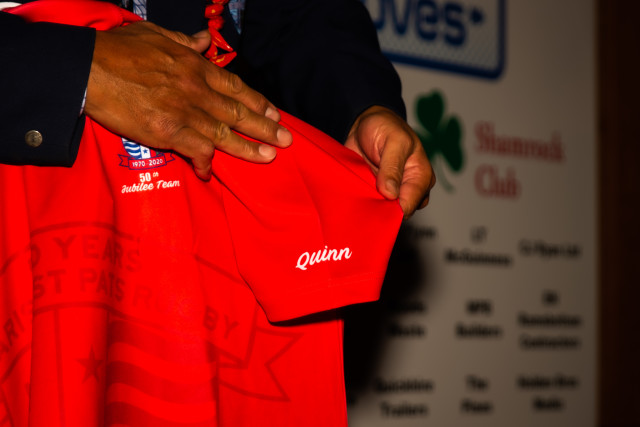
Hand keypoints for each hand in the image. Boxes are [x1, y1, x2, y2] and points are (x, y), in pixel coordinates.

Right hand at [85, 21, 291, 179]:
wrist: (88, 68)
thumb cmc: (118, 50)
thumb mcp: (156, 35)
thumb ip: (184, 42)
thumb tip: (204, 41)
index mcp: (195, 67)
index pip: (236, 87)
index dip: (257, 102)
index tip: (274, 113)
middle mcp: (196, 90)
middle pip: (238, 113)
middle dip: (266, 127)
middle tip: (286, 139)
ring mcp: (184, 112)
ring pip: (225, 134)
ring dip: (249, 148)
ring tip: (270, 156)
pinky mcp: (168, 132)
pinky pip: (195, 151)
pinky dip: (206, 163)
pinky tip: (210, 173)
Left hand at [345, 106, 435, 217]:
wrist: (364, 122)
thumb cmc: (386, 126)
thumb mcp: (394, 141)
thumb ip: (392, 167)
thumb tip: (391, 194)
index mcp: (421, 177)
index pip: (409, 204)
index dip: (393, 209)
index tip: (375, 204)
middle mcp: (408, 188)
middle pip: (397, 212)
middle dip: (381, 210)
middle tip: (364, 200)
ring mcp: (391, 192)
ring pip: (383, 211)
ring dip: (370, 207)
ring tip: (359, 196)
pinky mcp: (375, 192)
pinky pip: (370, 205)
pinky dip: (362, 203)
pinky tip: (354, 196)